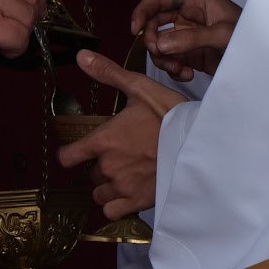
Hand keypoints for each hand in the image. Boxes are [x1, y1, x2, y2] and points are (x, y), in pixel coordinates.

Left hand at [63, 49, 190, 216]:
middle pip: (89, 174)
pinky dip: (116, 204)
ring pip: (99, 193)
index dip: (71, 153)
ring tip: (124, 174)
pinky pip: (112, 211)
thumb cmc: (171, 113)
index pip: (68, 157)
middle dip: (100, 166)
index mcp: (104, 140)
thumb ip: (107, 73)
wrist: (200, 141)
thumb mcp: (139, 88)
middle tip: (120, 156)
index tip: (78, 151)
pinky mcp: (138, 202)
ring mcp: (123, 187)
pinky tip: (129, 192)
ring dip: (107, 186)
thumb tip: (81, 56)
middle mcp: (109, 167)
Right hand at [130, 0, 242, 81]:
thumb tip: (161, 45)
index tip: (135, 31)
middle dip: (154, 41)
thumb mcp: (222, 35)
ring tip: (179, 70)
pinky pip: (169, 58)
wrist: (263, 61)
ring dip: (163, 59)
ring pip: (159, 43)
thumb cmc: (250, 37)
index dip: (143, 12)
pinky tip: (187, 75)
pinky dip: (173, 68)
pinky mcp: (189, 52)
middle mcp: (188, 14)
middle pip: (155, 23)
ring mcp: (187, 34)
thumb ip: (191, 39)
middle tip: (161, 55)